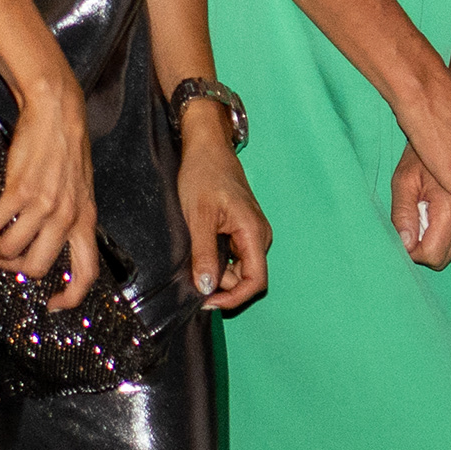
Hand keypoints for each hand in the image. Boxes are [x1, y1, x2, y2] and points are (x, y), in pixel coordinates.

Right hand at [0, 88, 102, 310]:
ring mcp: (44, 205)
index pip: (87, 272)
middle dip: (14, 269)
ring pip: (11, 250)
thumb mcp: (81, 192)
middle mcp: (68, 217)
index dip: (72, 297)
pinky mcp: (20, 190)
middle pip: (38, 268)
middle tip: (1, 259)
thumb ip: (70, 220)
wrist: (58, 115)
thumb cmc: (68, 153)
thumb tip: (49, 247)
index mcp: (86, 221)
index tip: (53, 306)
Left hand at [177, 110, 270, 311]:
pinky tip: (199, 252)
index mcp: (254, 232)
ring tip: (192, 260)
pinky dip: (217, 261)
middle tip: (192, 280)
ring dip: (217, 272)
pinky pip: (233, 256)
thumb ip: (204, 254)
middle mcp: (258, 235)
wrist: (207, 148)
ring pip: (239, 268)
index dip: (234, 297)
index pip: (256, 281)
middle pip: (247, 277)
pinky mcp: (241, 229)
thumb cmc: (204, 175)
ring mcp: (251, 232)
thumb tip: (206, 287)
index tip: (207, 301)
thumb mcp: (198, 217)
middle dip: (221, 285)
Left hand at [390, 146, 450, 270]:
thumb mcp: (404, 179)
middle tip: (426, 224)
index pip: (435, 255)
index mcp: (449, 209)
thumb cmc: (423, 147)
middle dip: (437, 246)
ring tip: (444, 212)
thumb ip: (403, 214)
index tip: (412, 239)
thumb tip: (407, 246)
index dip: (419, 253)